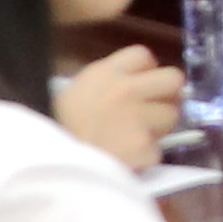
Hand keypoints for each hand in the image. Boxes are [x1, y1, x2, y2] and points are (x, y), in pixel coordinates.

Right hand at [51, 45, 184, 166]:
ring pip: (172, 116)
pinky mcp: (143, 146)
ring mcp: (137, 117)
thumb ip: (109, 83)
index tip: (140, 86)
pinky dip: (145, 157)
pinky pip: (158, 150)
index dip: (146, 72)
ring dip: (157, 128)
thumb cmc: (58, 129)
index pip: (144, 55)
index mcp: (104, 72)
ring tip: (132, 138)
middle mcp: (125, 89)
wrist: (49, 166)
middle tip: (153, 110)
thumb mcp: (76, 92)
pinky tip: (127, 160)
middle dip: (167, 95)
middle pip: (173, 79)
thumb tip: (142, 84)